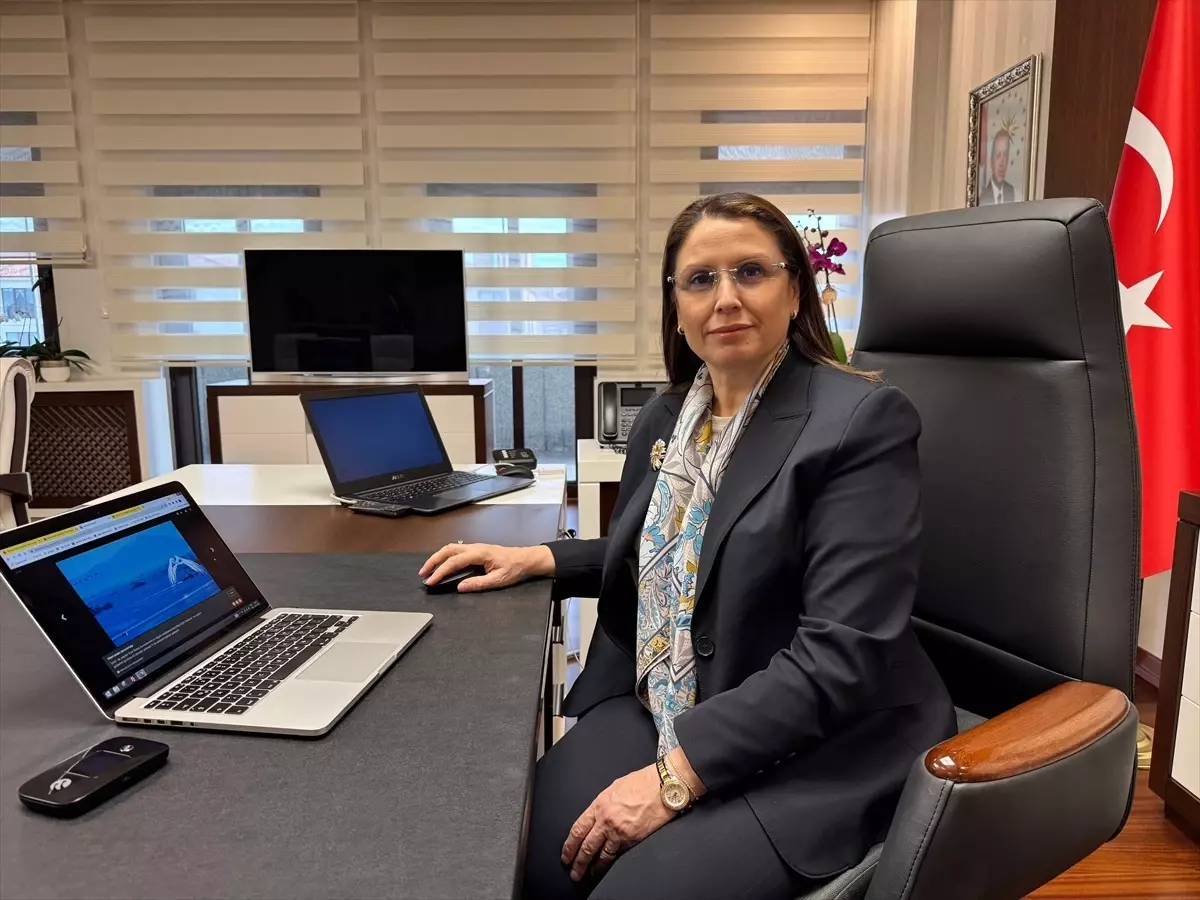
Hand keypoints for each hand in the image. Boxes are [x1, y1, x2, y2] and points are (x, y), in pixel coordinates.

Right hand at [418, 543, 553, 592]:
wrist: (525, 559)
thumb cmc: (515, 568)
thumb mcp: (499, 580)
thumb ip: (479, 584)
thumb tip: (460, 587)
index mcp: (480, 554)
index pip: (454, 562)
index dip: (440, 572)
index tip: (430, 581)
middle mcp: (475, 547)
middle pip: (448, 550)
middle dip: (433, 561)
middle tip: (423, 574)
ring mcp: (475, 547)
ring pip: (451, 548)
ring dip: (437, 557)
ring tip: (428, 569)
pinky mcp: (476, 550)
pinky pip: (456, 550)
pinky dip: (445, 556)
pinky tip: (441, 563)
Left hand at [561, 765, 673, 881]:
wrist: (662, 786)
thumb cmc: (642, 783)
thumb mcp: (614, 788)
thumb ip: (603, 804)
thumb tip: (596, 816)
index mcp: (599, 805)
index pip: (578, 829)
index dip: (569, 846)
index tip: (566, 855)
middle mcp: (606, 819)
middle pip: (586, 846)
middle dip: (578, 862)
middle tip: (573, 872)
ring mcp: (620, 831)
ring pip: (601, 855)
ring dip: (593, 867)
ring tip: (588, 875)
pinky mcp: (633, 839)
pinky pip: (618, 855)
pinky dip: (610, 864)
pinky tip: (606, 868)